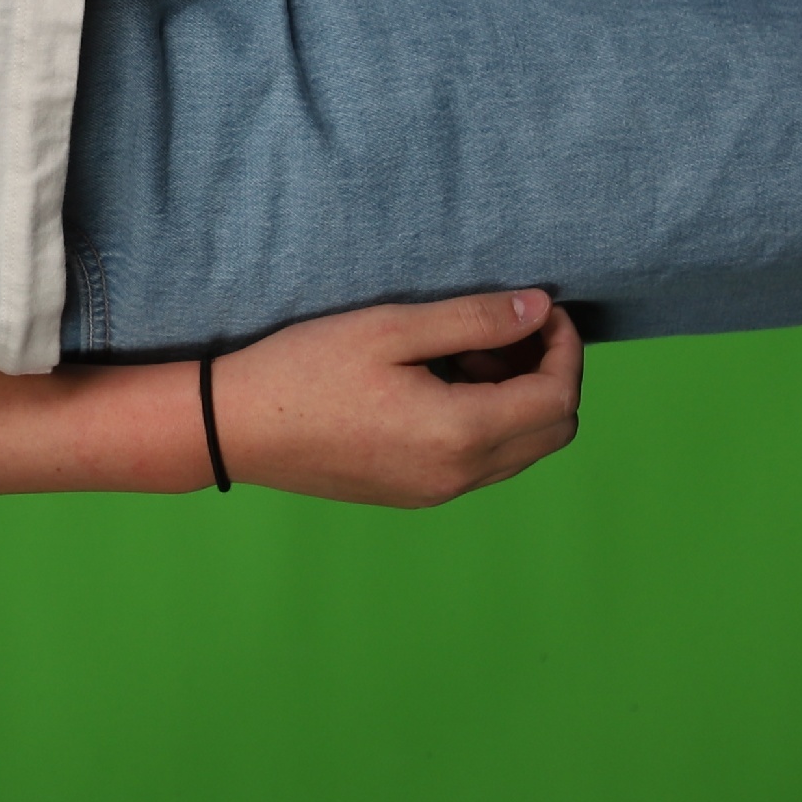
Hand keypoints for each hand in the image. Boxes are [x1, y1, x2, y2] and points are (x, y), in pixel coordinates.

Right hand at [209, 288, 582, 506]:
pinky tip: (440, 385)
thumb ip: (473, 319)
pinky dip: (489, 421)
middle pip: (553, 430)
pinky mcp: (416, 493)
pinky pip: (484, 462)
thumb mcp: (389, 328)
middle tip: (509, 328)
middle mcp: (459, 475)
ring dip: (519, 399)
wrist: (236, 429)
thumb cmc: (305, 370)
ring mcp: (438, 491)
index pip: (558, 397)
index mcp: (460, 433)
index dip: (565, 347)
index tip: (541, 308)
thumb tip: (541, 309)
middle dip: (550, 373)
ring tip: (465, 352)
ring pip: (522, 450)